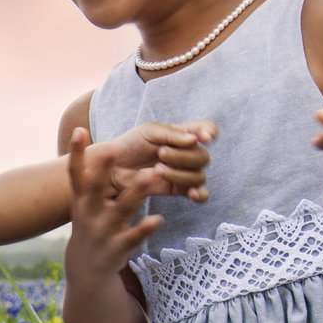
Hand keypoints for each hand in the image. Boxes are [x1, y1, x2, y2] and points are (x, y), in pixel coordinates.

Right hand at [63, 128, 168, 280]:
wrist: (86, 267)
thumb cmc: (90, 225)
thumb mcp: (85, 203)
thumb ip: (92, 179)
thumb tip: (93, 145)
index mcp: (81, 200)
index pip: (76, 173)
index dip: (76, 152)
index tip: (78, 130)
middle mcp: (89, 213)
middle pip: (96, 187)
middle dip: (104, 168)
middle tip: (117, 146)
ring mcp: (103, 230)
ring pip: (123, 207)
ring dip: (138, 190)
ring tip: (155, 173)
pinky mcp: (118, 246)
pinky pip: (135, 235)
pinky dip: (146, 227)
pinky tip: (159, 218)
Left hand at [84, 119, 213, 203]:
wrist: (111, 169)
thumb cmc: (129, 145)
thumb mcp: (148, 132)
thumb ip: (172, 133)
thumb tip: (195, 140)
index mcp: (182, 134)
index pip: (206, 128)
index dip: (210, 132)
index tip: (204, 138)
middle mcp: (187, 152)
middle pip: (202, 156)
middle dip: (182, 156)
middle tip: (160, 153)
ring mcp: (184, 172)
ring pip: (199, 175)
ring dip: (180, 173)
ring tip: (157, 170)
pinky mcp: (178, 189)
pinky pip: (201, 194)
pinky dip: (200, 194)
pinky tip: (192, 194)